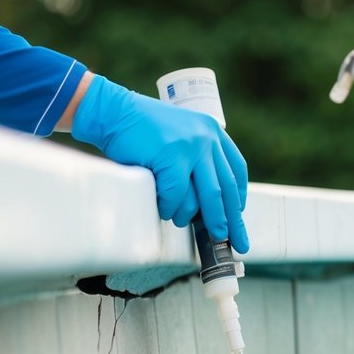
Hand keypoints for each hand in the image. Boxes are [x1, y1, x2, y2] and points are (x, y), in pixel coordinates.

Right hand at [71, 75, 249, 252]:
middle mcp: (208, 138)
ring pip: (205, 198)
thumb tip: (211, 205)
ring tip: (180, 221)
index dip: (239, 197)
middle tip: (229, 241)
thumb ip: (199, 160)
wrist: (115, 112)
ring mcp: (192, 147)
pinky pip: (177, 196)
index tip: (237, 216)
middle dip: (229, 221)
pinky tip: (163, 208)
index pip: (236, 171)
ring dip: (191, 217)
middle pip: (226, 190)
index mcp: (213, 132)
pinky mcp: (173, 156)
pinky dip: (169, 208)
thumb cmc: (143, 131)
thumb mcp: (182, 137)